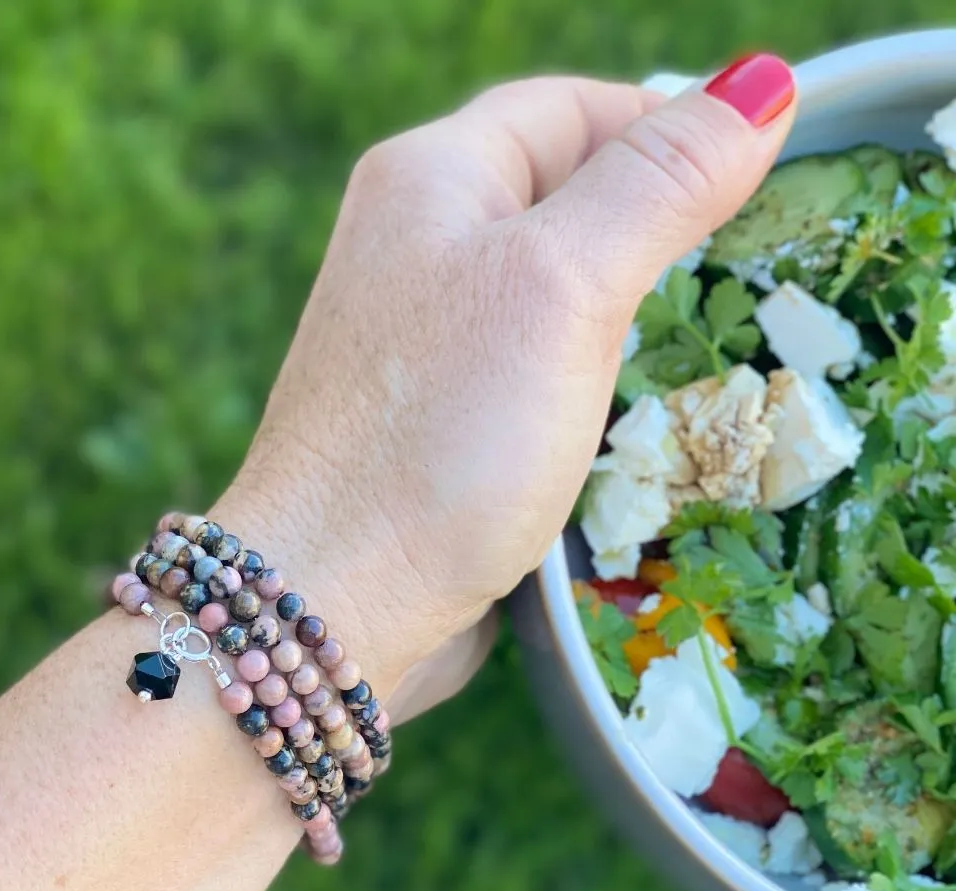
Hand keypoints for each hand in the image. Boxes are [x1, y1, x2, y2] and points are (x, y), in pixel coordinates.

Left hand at [214, 56, 795, 718]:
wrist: (335, 600)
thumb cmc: (440, 438)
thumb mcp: (559, 289)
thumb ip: (657, 184)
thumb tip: (760, 84)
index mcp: (430, 179)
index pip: (572, 109)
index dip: (668, 127)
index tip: (759, 181)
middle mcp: (411, 249)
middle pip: (561, 200)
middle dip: (652, 228)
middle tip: (740, 275)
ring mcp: (418, 342)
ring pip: (549, 296)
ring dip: (625, 315)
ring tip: (696, 348)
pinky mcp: (433, 423)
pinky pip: (530, 373)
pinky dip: (587, 384)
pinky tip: (627, 417)